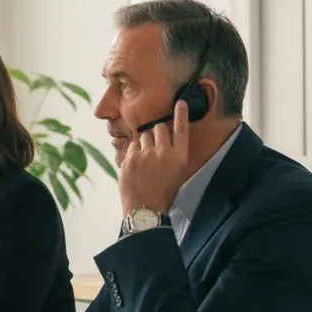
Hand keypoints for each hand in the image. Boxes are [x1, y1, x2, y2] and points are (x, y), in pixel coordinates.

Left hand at [119, 99, 189, 216]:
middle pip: (160, 127)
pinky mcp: (130, 157)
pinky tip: (137, 164)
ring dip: (145, 142)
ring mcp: (145, 154)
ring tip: (146, 160)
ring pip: (144, 135)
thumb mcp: (177, 172)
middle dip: (158, 131)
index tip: (179, 102)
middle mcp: (164, 152)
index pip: (181, 129)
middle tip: (156, 144)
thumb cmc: (164, 192)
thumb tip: (167, 138)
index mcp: (179, 157)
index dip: (180, 114)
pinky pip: (132, 145)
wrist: (145, 208)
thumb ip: (173, 153)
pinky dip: (134, 151)